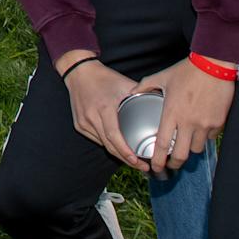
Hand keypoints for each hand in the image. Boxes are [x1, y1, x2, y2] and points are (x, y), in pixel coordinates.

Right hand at [56, 49, 145, 170]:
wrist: (79, 72)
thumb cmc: (103, 77)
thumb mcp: (124, 84)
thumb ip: (141, 95)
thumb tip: (160, 104)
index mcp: (104, 108)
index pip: (114, 136)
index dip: (125, 152)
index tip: (137, 161)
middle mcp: (92, 117)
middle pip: (109, 145)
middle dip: (126, 159)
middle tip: (141, 166)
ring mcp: (83, 122)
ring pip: (102, 144)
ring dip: (117, 153)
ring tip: (133, 160)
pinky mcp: (79, 125)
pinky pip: (96, 139)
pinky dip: (107, 144)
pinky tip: (118, 147)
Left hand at [132, 58, 235, 175]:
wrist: (214, 64)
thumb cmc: (187, 70)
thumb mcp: (162, 77)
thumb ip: (145, 86)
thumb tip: (132, 91)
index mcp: (171, 113)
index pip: (161, 144)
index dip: (157, 160)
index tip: (155, 167)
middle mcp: (188, 122)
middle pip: (181, 155)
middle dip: (175, 163)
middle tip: (172, 163)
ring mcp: (204, 124)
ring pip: (196, 149)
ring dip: (190, 148)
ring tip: (186, 142)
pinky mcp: (218, 122)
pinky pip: (210, 137)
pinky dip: (204, 136)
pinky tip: (200, 128)